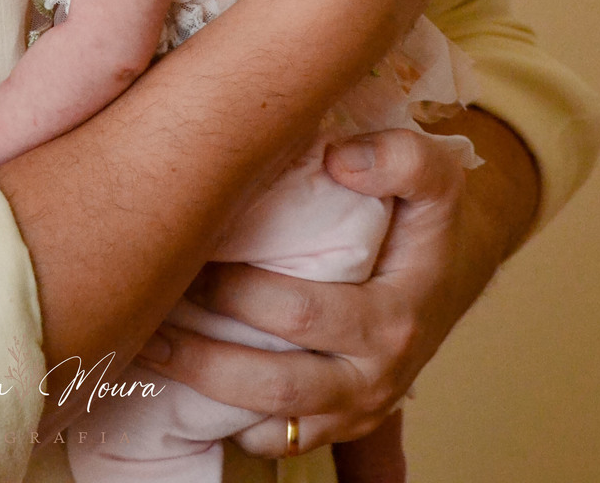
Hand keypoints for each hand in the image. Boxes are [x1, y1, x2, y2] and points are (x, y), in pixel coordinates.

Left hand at [137, 113, 538, 455]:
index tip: (196, 255)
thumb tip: (339, 160)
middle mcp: (374, 378)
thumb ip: (401, 158)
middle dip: (204, 351)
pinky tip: (184, 380)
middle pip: (276, 382)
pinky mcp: (336, 423)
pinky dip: (228, 420)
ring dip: (203, 387)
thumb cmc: (425, 219)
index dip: (240, 294)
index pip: (302, 316)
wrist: (449, 273)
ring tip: (149, 345)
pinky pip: (277, 441)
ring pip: (270, 420)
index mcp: (392, 320)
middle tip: (156, 304)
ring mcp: (354, 409)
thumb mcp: (436, 175)